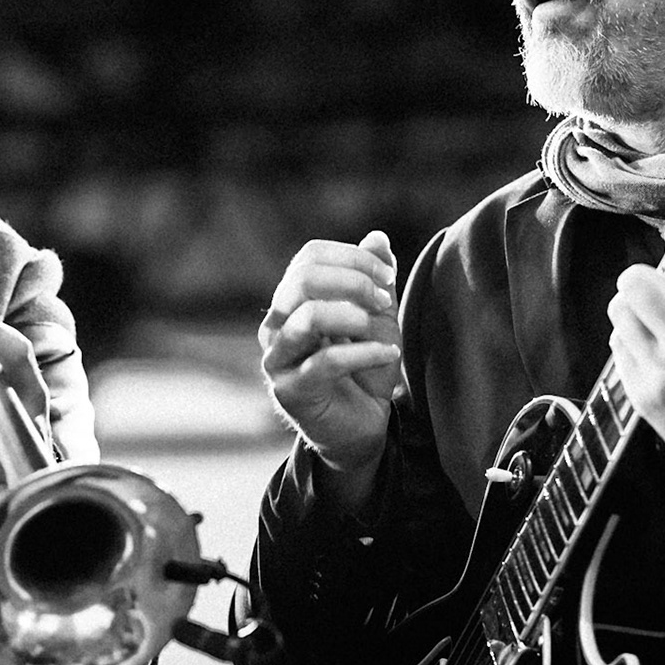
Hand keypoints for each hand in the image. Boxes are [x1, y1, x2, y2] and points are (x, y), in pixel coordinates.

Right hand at [259, 231, 400, 509]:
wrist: (361, 427)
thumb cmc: (365, 370)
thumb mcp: (378, 319)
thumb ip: (374, 280)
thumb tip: (377, 237)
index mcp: (291, 301)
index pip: (309, 257)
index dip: (351, 257)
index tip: (387, 275)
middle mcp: (275, 326)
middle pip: (302, 280)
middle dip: (353, 283)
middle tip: (384, 301)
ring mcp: (277, 359)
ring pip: (308, 317)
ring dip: (355, 317)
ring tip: (384, 330)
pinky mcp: (289, 391)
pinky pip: (326, 361)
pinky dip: (365, 353)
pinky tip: (388, 355)